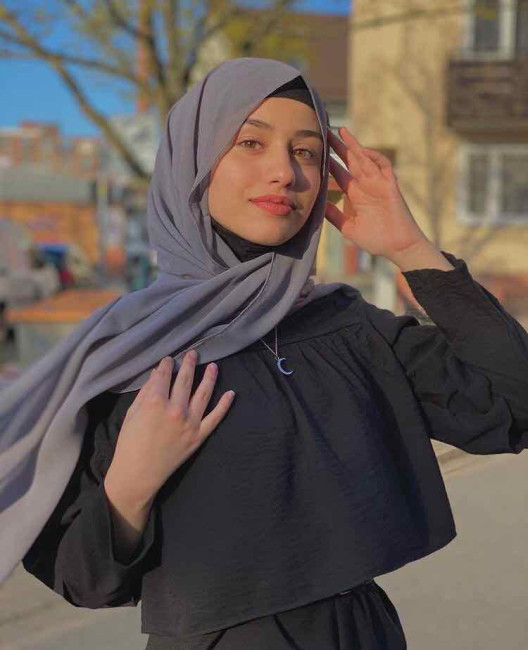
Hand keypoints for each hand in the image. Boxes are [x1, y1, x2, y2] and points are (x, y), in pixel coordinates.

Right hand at [104, 351, 234, 506]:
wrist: (138, 474)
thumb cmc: (129, 443)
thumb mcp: (132, 413)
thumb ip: (146, 392)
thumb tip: (157, 373)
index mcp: (156, 402)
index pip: (165, 376)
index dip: (167, 365)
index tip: (170, 359)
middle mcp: (176, 409)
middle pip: (186, 380)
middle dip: (190, 364)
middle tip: (194, 354)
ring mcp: (190, 423)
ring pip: (204, 394)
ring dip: (210, 378)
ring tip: (213, 366)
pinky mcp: (199, 436)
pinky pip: (216, 417)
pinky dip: (224, 405)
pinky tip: (231, 393)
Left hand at [325, 126, 429, 259]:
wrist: (398, 247)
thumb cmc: (376, 240)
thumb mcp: (349, 228)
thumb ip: (335, 216)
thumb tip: (318, 205)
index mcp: (355, 195)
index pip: (339, 173)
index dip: (329, 162)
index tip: (316, 151)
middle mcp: (366, 186)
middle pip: (350, 161)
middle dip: (338, 147)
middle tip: (324, 131)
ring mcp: (379, 184)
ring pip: (364, 159)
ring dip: (353, 145)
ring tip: (340, 131)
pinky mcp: (391, 186)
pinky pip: (383, 166)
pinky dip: (374, 156)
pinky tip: (361, 151)